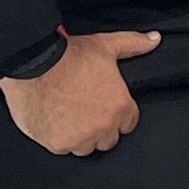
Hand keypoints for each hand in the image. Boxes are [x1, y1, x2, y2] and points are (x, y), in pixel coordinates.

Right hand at [2, 30, 154, 156]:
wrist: (34, 63)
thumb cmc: (68, 55)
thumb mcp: (105, 45)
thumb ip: (133, 44)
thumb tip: (154, 39)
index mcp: (120, 106)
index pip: (128, 123)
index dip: (116, 114)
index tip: (104, 106)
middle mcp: (103, 126)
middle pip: (108, 139)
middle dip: (99, 127)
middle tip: (84, 110)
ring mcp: (81, 138)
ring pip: (86, 147)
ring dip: (80, 136)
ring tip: (67, 116)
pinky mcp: (58, 145)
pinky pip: (63, 149)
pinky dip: (58, 138)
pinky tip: (52, 121)